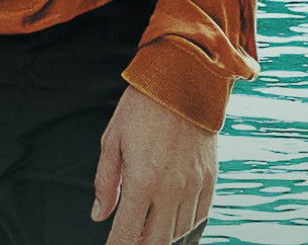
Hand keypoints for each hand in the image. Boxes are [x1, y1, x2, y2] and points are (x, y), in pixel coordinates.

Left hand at [92, 87, 216, 244]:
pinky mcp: (209, 179)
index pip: (127, 233)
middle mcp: (170, 189)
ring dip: (162, 238)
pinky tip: (173, 225)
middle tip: (129, 242)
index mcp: (141, 181)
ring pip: (179, 233)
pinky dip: (186, 228)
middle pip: (156, 241)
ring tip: (148, 233)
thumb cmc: (143, 106)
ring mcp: (193, 186)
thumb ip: (105, 182)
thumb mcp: (112, 140)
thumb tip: (99, 214)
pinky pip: (200, 217)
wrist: (184, 80)